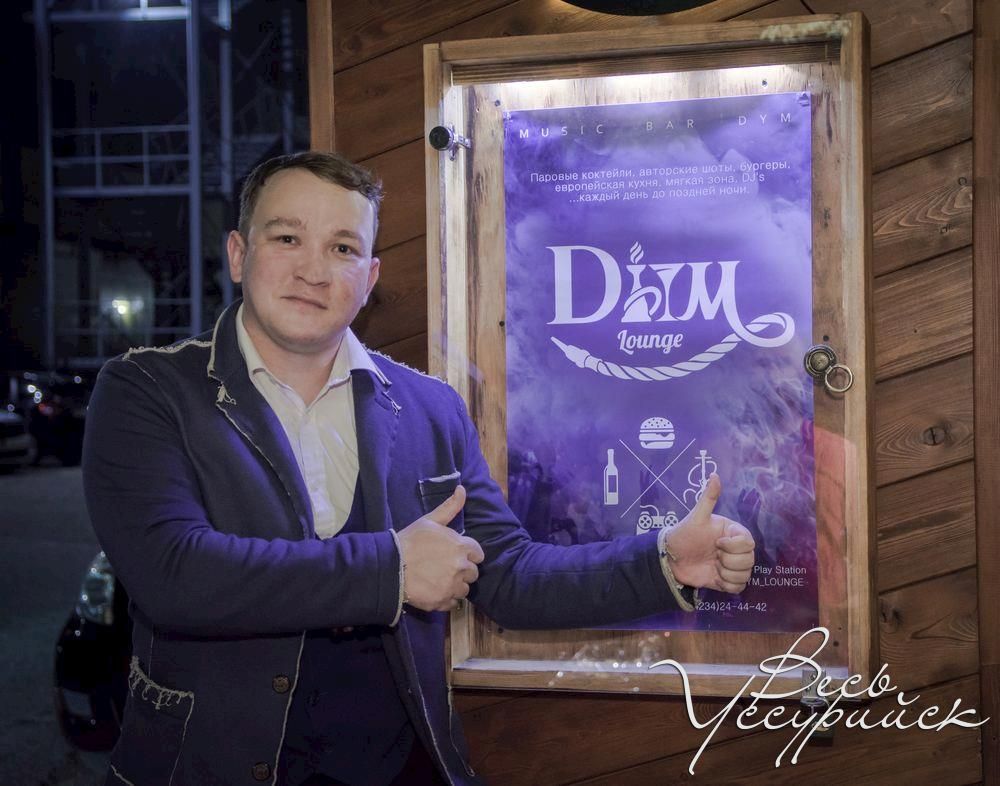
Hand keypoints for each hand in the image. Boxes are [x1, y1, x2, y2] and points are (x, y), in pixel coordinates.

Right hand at [396, 485, 484, 611]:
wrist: (390, 566)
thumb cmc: (410, 541)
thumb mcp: (429, 520)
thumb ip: (450, 507)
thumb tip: (462, 489)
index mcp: (462, 547)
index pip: (478, 554)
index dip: (468, 554)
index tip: (456, 555)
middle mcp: (462, 568)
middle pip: (473, 573)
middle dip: (463, 570)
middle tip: (445, 568)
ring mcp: (453, 586)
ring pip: (464, 590)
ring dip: (455, 586)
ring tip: (439, 580)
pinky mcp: (443, 602)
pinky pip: (453, 603)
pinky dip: (446, 599)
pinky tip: (434, 591)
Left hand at [664, 474, 754, 593]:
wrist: (671, 558)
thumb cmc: (684, 535)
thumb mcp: (696, 517)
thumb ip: (708, 498)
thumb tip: (714, 474)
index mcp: (733, 532)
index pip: (748, 542)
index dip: (733, 546)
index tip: (717, 544)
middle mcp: (736, 549)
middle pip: (750, 559)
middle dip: (729, 560)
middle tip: (713, 556)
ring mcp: (732, 565)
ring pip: (746, 574)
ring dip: (728, 573)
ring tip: (713, 566)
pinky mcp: (727, 580)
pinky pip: (739, 587)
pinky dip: (727, 585)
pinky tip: (715, 577)